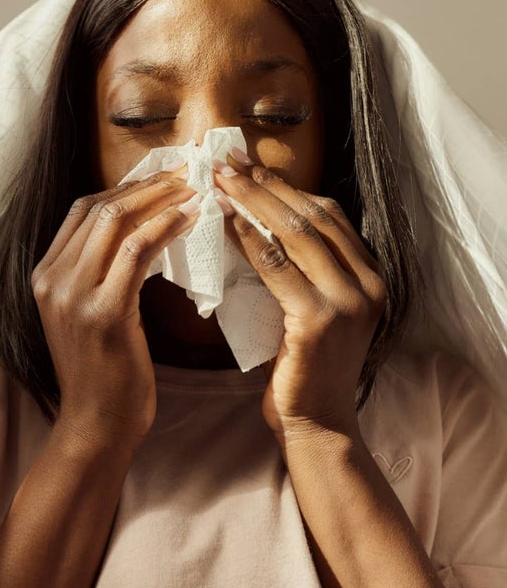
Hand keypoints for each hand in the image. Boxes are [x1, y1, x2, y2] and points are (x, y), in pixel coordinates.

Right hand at [30, 173, 197, 450]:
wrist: (97, 425)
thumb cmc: (103, 375)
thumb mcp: (88, 316)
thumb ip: (99, 276)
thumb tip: (138, 233)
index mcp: (44, 276)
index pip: (82, 210)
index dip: (127, 186)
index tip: (166, 175)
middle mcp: (51, 280)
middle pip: (98, 207)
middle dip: (148, 183)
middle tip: (189, 171)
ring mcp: (73, 296)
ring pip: (117, 221)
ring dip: (163, 197)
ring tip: (198, 188)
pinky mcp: (103, 313)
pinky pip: (138, 251)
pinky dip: (168, 227)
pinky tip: (194, 218)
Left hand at [213, 155, 385, 441]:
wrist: (315, 425)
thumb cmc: (301, 371)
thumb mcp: (307, 312)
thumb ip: (297, 274)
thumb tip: (254, 225)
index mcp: (369, 277)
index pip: (327, 215)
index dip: (287, 188)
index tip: (249, 168)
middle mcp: (368, 283)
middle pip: (313, 216)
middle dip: (266, 186)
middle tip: (226, 162)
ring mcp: (349, 301)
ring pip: (297, 234)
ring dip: (254, 203)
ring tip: (219, 182)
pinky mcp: (320, 320)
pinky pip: (279, 268)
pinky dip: (250, 240)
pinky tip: (226, 222)